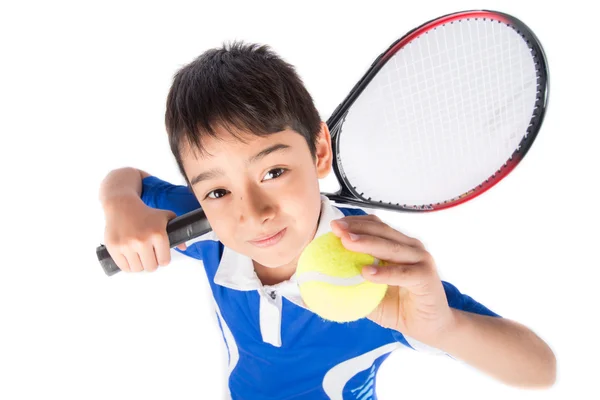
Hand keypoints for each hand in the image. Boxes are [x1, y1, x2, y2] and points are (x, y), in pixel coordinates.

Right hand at [103, 195, 186, 272]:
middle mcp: (143, 240)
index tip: (159, 255)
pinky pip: (124, 267)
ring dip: (139, 265)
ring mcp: (127, 245)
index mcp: (158, 234)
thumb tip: (183, 247)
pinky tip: (130, 257)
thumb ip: (177, 231)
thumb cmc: (145, 213)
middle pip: (151, 267)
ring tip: (139, 255)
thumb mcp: (165, 217)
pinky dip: (128, 265)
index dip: (162, 259)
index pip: (164, 261)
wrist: (122, 206)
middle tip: (148, 255)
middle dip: (151, 262)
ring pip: (138, 269)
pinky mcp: (114, 247)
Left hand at [331, 215, 454, 344]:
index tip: (334, 226)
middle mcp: (410, 247)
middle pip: (381, 231)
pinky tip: (366, 273)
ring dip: (367, 243)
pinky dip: (384, 272)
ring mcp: (420, 260)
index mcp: (397, 245)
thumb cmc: (400, 307)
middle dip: (357, 228)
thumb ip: (351, 284)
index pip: (375, 226)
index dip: (355, 223)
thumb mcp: (369, 295)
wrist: (431, 327)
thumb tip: (318, 284)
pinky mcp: (426, 277)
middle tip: (336, 230)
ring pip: (391, 247)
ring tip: (346, 243)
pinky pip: (403, 273)